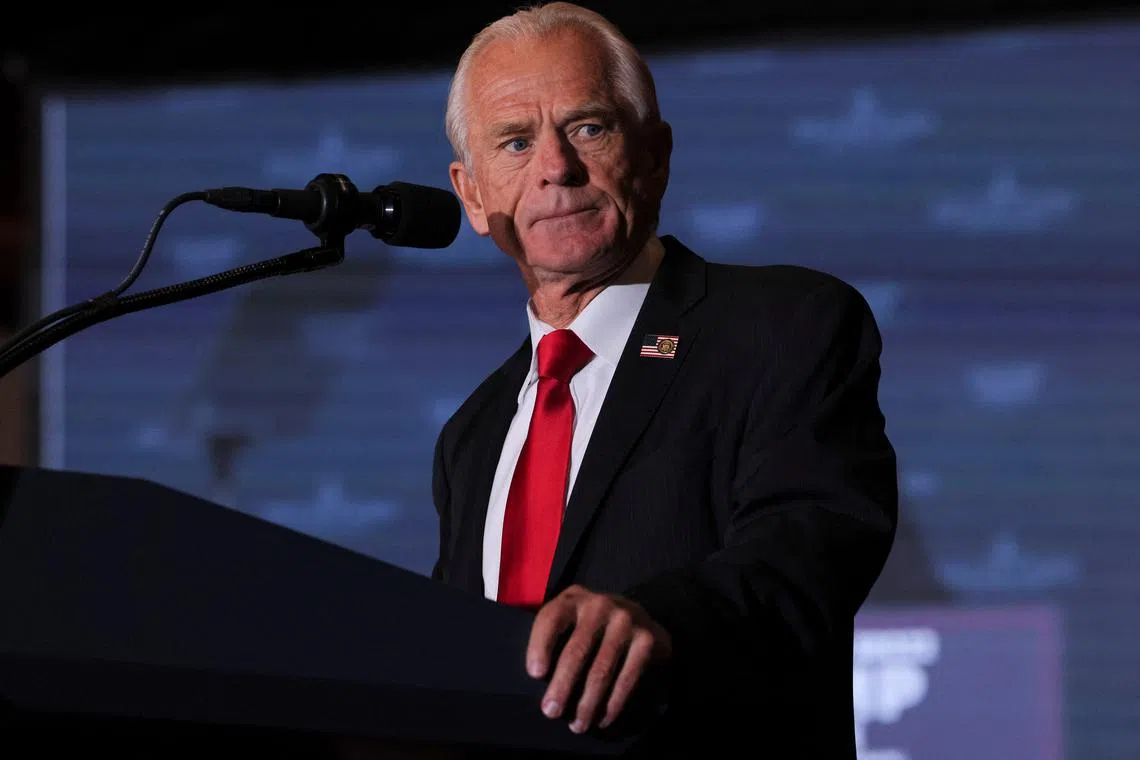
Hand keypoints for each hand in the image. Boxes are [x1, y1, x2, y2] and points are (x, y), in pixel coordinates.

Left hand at [526, 585, 671, 733]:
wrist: (638, 616)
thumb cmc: (590, 624)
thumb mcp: (570, 617)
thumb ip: (553, 636)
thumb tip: (537, 680)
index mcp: (573, 598)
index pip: (551, 619)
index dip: (540, 646)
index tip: (535, 675)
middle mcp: (599, 605)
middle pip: (576, 651)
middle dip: (562, 686)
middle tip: (550, 712)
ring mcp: (625, 621)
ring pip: (601, 670)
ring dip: (587, 703)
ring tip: (577, 725)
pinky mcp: (646, 639)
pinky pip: (627, 678)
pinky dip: (613, 703)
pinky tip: (603, 719)